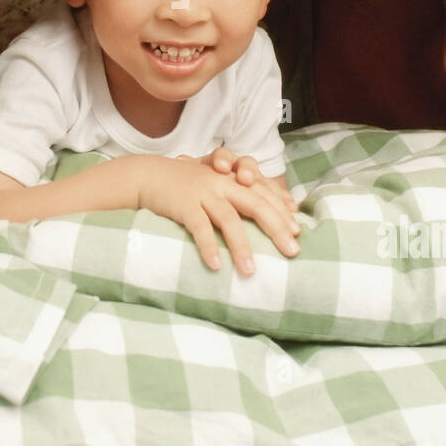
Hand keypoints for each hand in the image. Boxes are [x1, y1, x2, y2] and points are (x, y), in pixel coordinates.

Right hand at [137, 156, 300, 274]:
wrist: (149, 174)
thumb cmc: (185, 184)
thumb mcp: (214, 184)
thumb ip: (236, 196)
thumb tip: (265, 220)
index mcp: (232, 178)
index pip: (264, 192)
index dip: (282, 210)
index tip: (297, 230)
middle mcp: (221, 182)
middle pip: (255, 204)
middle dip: (276, 228)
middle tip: (292, 251)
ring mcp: (202, 192)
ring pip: (229, 219)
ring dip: (241, 247)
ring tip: (250, 271)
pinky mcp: (183, 204)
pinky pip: (199, 227)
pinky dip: (208, 247)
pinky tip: (216, 265)